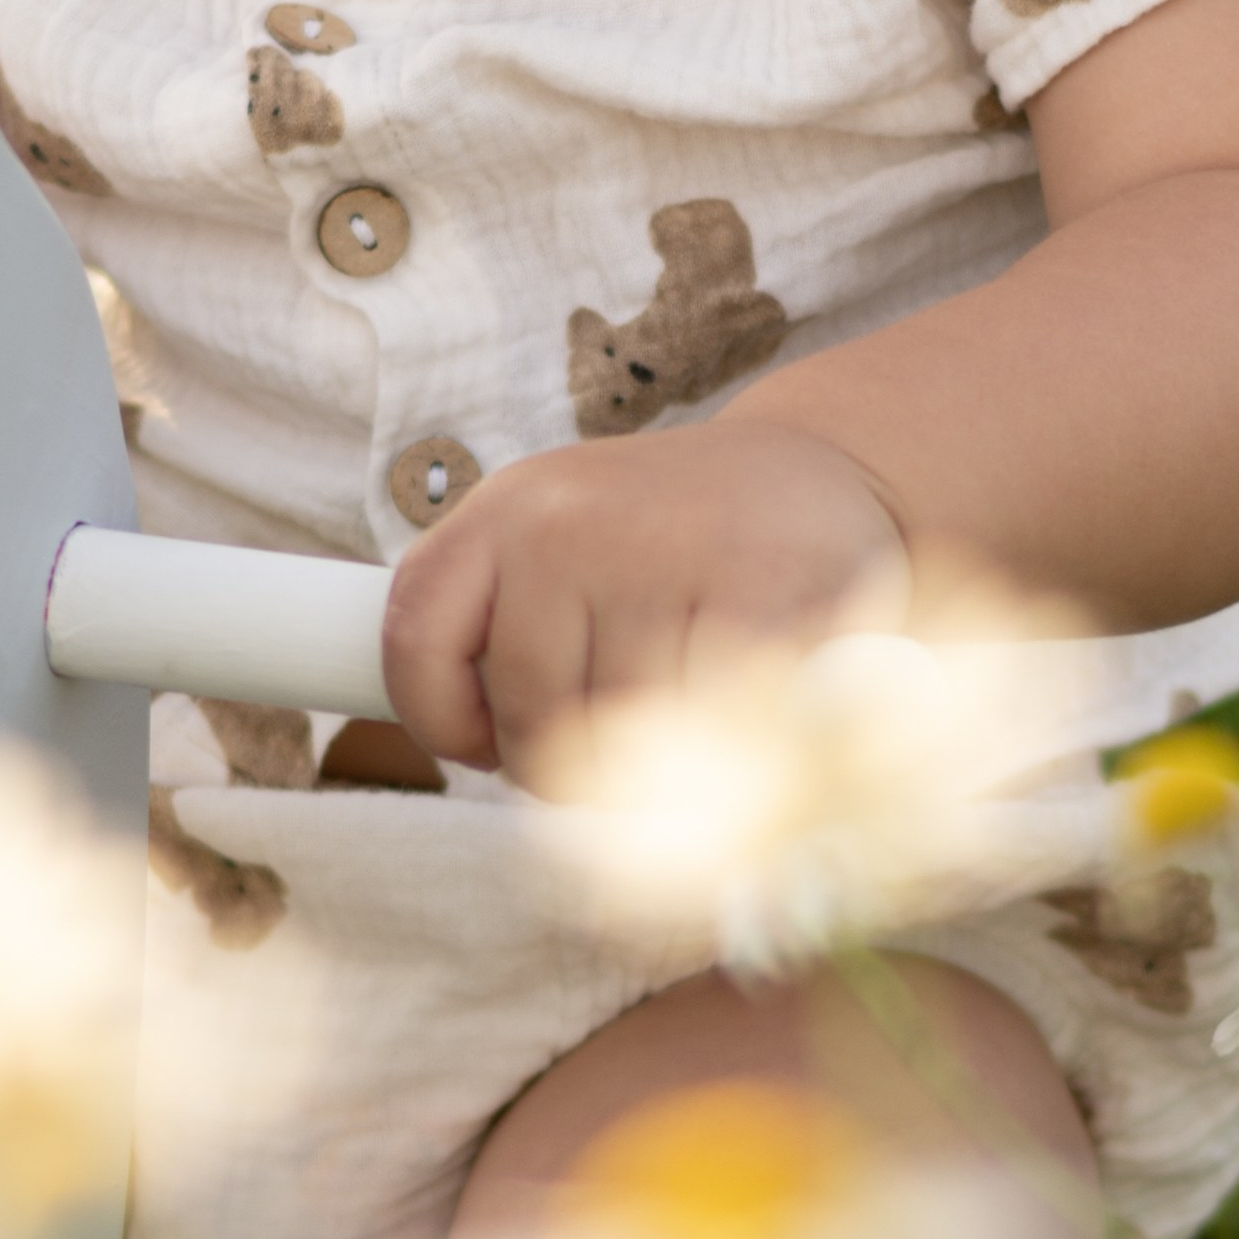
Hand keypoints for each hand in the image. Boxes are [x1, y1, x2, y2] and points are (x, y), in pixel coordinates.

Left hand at [381, 416, 908, 786]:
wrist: (823, 468)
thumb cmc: (674, 540)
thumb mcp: (562, 540)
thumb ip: (504, 627)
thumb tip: (478, 748)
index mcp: (507, 508)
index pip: (415, 638)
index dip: (444, 720)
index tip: (488, 741)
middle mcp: (569, 522)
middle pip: (531, 720)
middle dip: (571, 767)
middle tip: (622, 735)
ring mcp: (663, 557)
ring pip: (619, 745)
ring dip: (653, 769)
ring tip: (688, 711)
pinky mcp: (760, 601)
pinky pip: (705, 738)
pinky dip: (725, 752)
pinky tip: (746, 709)